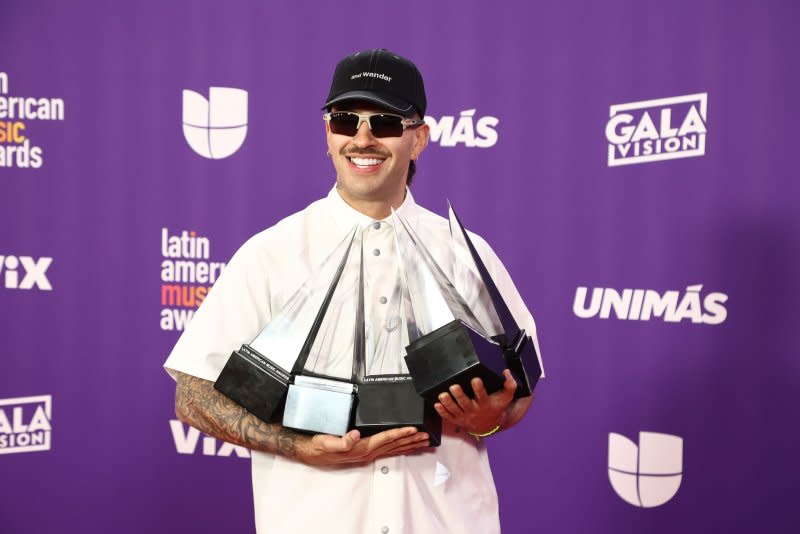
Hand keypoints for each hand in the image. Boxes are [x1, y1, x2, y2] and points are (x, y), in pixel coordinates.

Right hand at [297, 426, 430, 465]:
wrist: (313, 453)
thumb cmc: (321, 446)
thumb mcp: (327, 442)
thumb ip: (341, 441)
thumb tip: (356, 436)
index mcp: (362, 447)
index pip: (386, 438)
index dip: (400, 433)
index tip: (414, 429)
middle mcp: (368, 452)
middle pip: (395, 444)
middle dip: (412, 440)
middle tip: (427, 436)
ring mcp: (369, 454)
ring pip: (394, 449)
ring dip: (409, 445)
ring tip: (423, 441)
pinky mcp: (367, 453)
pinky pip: (388, 450)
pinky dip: (400, 447)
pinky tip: (407, 445)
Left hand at [434, 369, 516, 434]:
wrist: (489, 425)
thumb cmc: (496, 407)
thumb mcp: (506, 398)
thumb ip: (510, 385)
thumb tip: (506, 372)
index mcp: (485, 404)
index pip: (482, 396)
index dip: (479, 389)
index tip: (475, 380)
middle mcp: (474, 411)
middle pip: (465, 403)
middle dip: (459, 395)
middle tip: (454, 387)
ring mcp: (464, 416)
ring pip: (454, 410)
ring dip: (448, 403)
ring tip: (442, 395)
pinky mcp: (456, 420)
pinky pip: (448, 417)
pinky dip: (442, 412)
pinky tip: (436, 404)